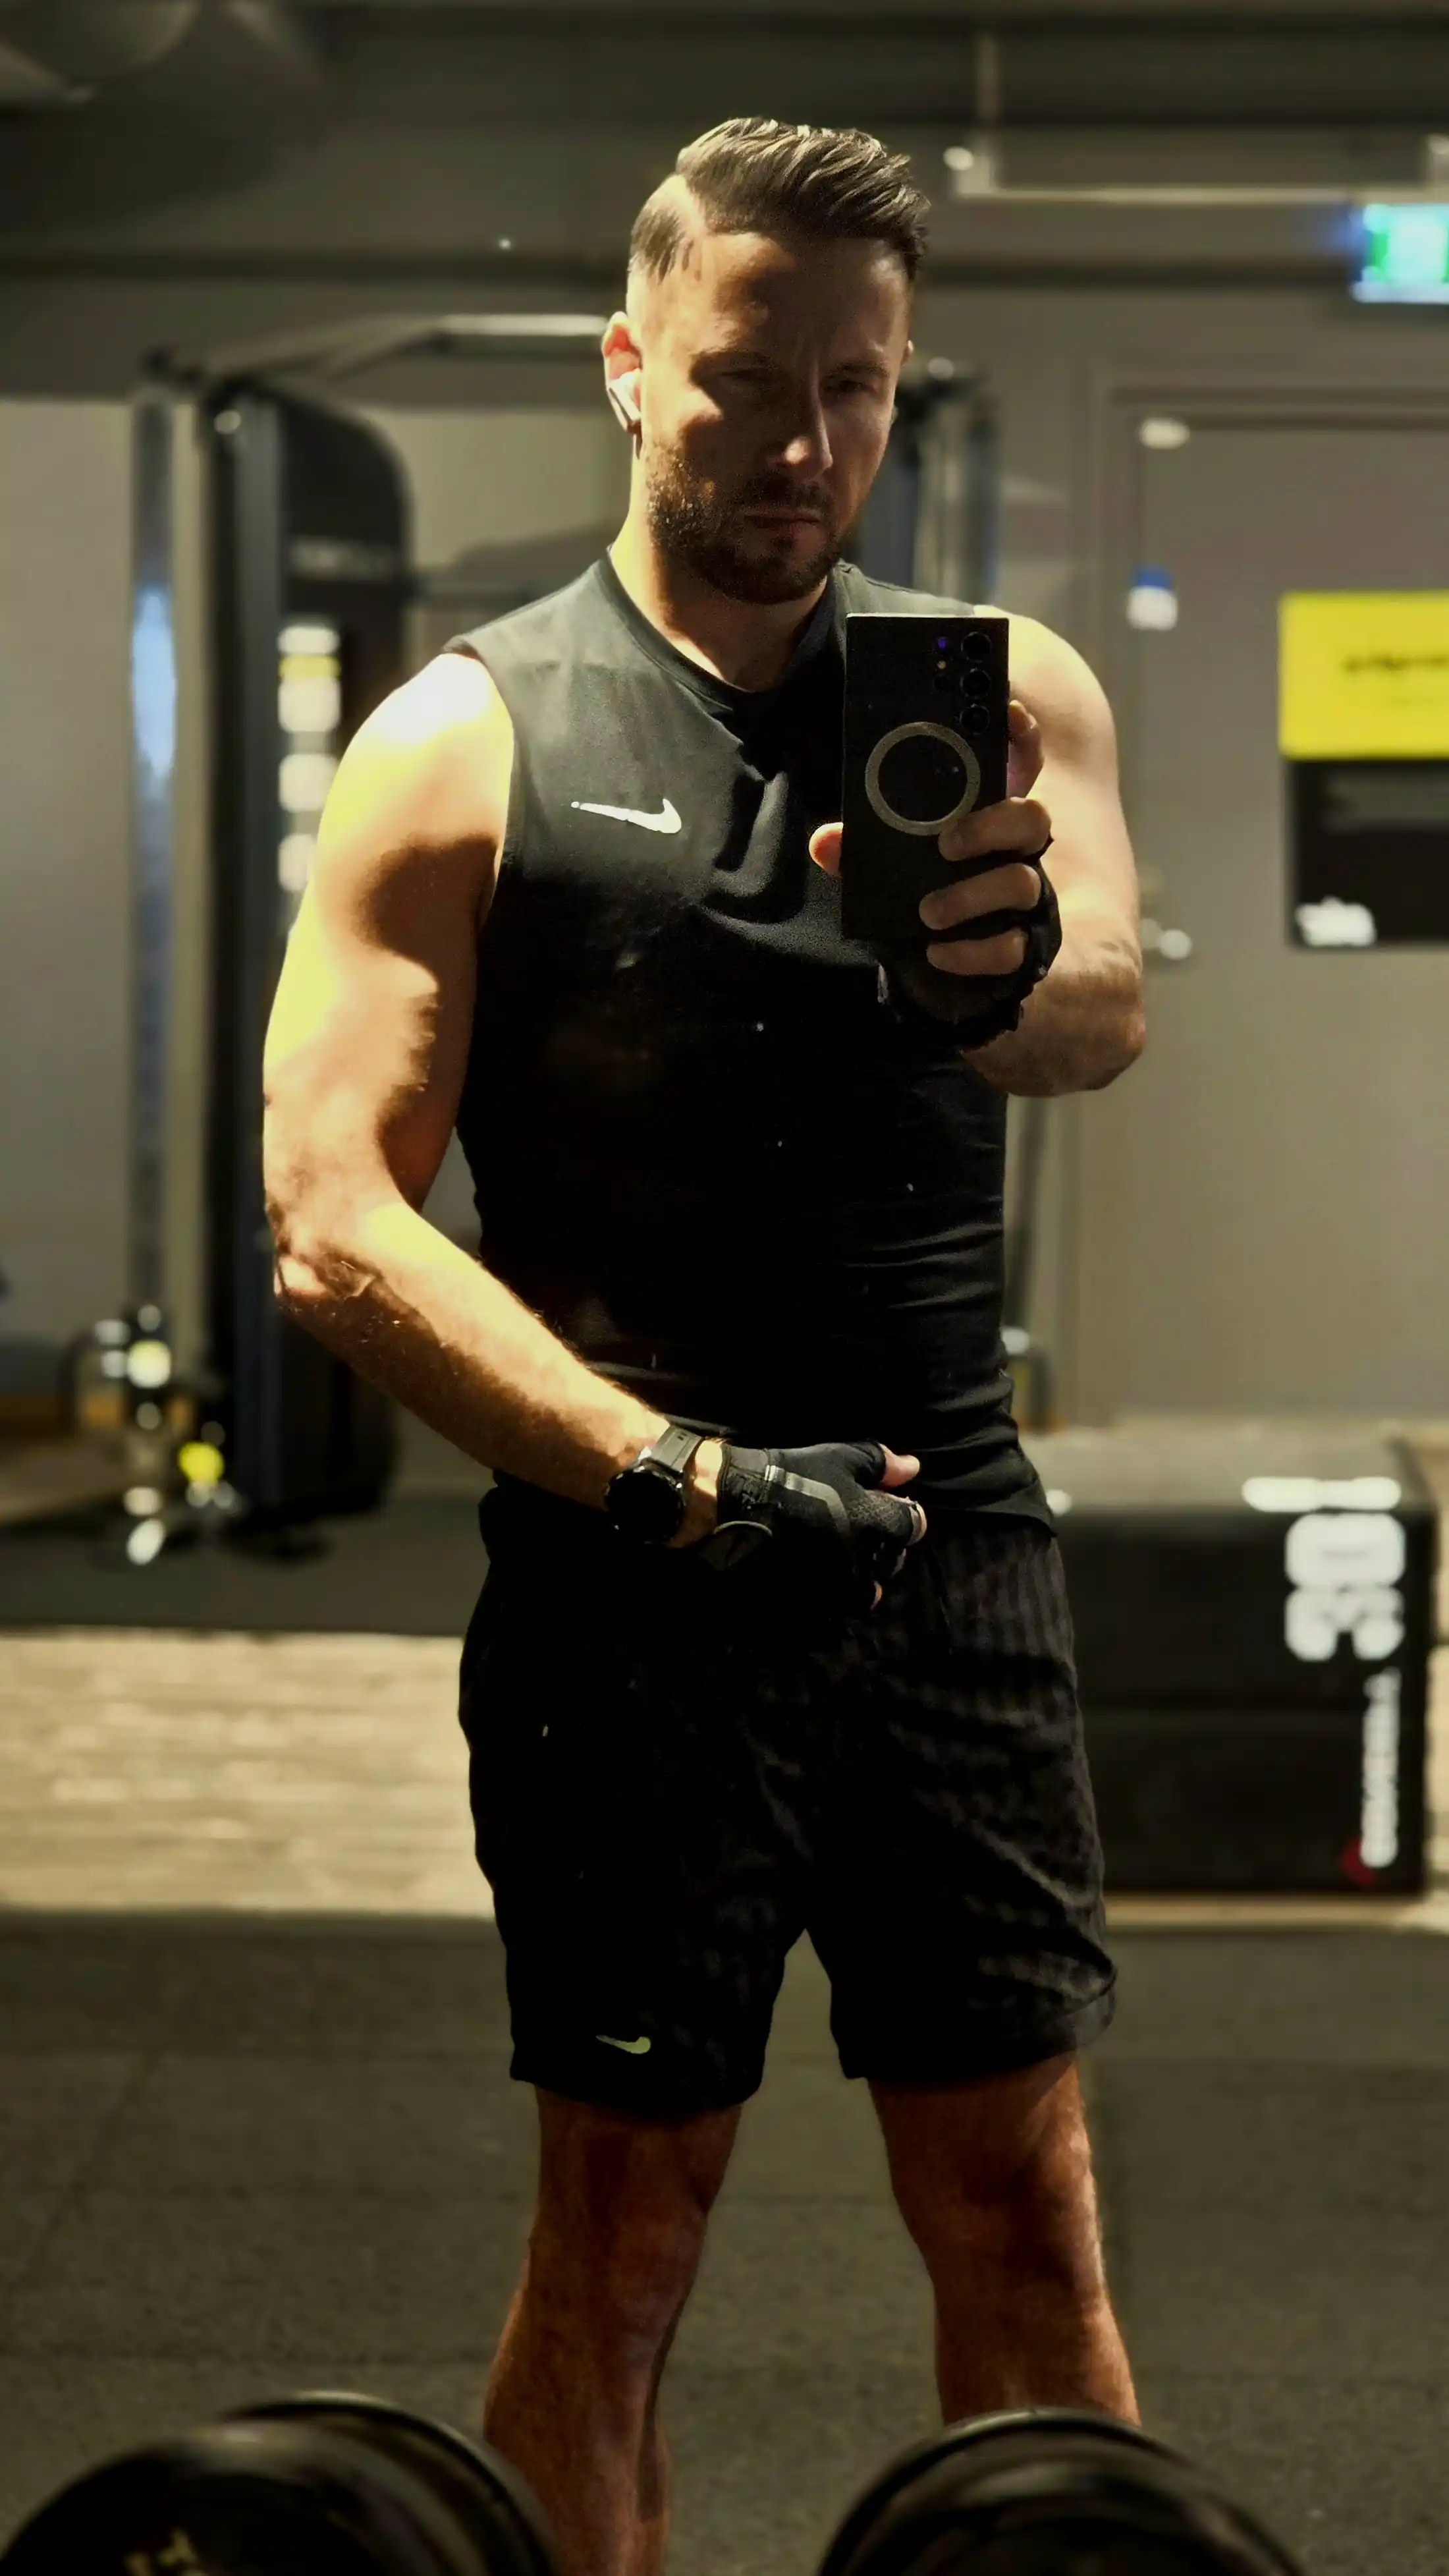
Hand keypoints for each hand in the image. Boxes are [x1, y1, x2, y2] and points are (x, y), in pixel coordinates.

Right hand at [669, 1439, 924, 1614]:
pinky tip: (816, 1577)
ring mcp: (835, 1587)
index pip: (913, 1527)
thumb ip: (880, 1463)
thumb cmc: (789, 1475)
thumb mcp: (837, 1458)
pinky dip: (831, 1596)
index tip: (888, 1509)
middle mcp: (862, 1561)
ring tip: (842, 1564)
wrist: (732, 1506)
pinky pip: (833, 1609)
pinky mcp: (809, 1605)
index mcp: (875, 1524)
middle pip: (892, 1563)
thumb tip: (914, 1467)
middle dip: (883, 1548)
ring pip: (865, 1594)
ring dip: (861, 1578)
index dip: (905, 1517)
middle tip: (862, 1534)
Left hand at [809, 698, 1049, 977]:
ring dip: (972, 895)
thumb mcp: (888, 865)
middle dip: (992, 825)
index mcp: (987, 816)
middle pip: (1033, 818)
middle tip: (947, 843)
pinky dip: (973, 951)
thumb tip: (824, 841)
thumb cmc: (918, 894)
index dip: (1020, 736)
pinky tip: (937, 952)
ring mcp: (1025, 897)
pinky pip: (1011, 947)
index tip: (1005, 713)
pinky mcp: (1022, 943)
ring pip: (1023, 883)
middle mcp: (1015, 851)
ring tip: (928, 911)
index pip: (1020, 766)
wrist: (929, 963)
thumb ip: (862, 849)